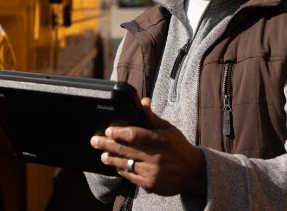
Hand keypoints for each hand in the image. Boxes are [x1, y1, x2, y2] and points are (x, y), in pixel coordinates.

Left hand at [90, 97, 205, 195]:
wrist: (193, 171)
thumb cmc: (178, 147)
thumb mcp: (168, 129)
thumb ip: (152, 117)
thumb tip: (143, 101)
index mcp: (158, 139)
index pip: (134, 134)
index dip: (118, 132)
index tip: (108, 131)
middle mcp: (154, 155)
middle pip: (125, 149)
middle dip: (106, 145)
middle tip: (94, 141)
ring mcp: (151, 171)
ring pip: (125, 163)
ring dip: (111, 159)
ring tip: (103, 155)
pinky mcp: (150, 184)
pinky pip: (131, 176)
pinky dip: (122, 170)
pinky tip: (116, 166)